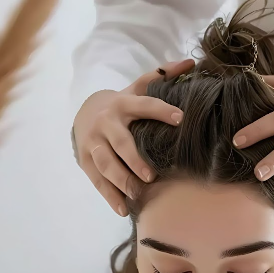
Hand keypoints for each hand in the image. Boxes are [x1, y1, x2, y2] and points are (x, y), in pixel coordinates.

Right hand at [73, 59, 194, 215]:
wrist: (84, 113)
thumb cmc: (121, 104)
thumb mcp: (137, 87)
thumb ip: (162, 75)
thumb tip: (190, 62)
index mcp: (123, 104)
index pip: (144, 106)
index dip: (162, 111)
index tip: (181, 120)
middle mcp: (106, 123)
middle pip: (119, 144)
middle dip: (134, 160)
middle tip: (151, 176)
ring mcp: (93, 144)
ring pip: (105, 164)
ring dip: (121, 180)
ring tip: (137, 193)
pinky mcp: (86, 161)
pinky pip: (97, 181)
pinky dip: (110, 196)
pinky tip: (123, 208)